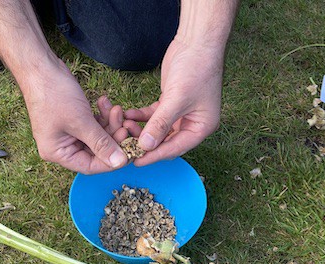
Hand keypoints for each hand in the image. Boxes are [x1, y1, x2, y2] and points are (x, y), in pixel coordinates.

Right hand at [24, 64, 127, 173]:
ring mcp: (68, 133)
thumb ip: (101, 143)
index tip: (129, 151)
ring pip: (97, 137)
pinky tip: (106, 103)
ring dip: (109, 124)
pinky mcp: (74, 121)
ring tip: (116, 110)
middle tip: (125, 126)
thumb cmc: (53, 94)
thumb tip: (119, 162)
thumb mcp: (81, 121)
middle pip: (95, 152)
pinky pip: (93, 125)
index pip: (90, 166)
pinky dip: (102, 116)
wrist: (40, 67)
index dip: (111, 161)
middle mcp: (62, 147)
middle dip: (112, 138)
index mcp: (57, 153)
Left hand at [124, 38, 224, 165]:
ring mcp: (181, 114)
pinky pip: (153, 116)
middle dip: (145, 143)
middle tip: (125, 144)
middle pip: (165, 142)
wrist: (197, 41)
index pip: (175, 149)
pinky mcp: (170, 103)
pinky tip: (126, 114)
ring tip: (123, 125)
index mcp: (201, 128)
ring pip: (157, 130)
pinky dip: (140, 116)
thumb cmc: (196, 69)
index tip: (136, 160)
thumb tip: (145, 146)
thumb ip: (160, 124)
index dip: (155, 155)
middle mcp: (192, 124)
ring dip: (140, 129)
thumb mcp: (177, 99)